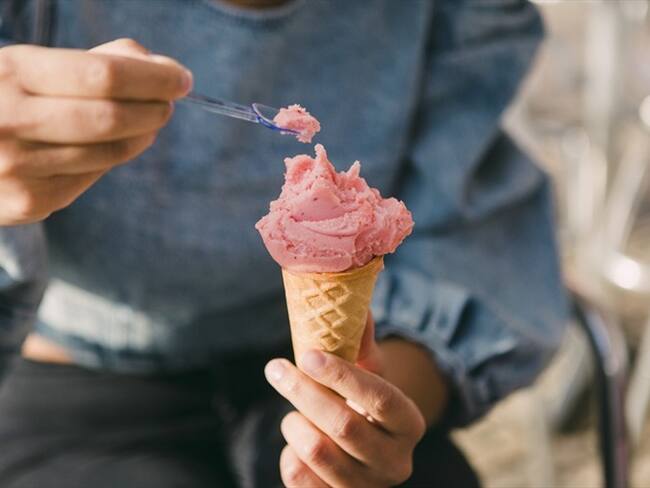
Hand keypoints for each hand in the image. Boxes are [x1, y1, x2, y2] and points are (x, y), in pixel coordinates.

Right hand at [0, 38, 191, 224]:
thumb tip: (157, 66)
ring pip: (109, 153)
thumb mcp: (27, 67)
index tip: (180, 79)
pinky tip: (109, 147)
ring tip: (147, 122)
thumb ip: (91, 63)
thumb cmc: (0, 101)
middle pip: (112, 118)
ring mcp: (18, 169)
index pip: (103, 75)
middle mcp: (10, 122)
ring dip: (141, 135)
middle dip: (154, 109)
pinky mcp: (28, 203)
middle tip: (168, 104)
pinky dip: (110, 159)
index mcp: (10, 74)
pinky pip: (91, 177)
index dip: (153, 78)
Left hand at [265, 321, 426, 486]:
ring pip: (317, 452)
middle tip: (275, 367)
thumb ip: (362, 343)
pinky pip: (298, 477)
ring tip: (292, 411)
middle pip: (343, 425)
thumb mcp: (371, 374)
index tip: (308, 353)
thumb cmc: (365, 404)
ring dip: (294, 422)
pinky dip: (288, 453)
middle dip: (303, 392)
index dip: (342, 376)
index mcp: (410, 424)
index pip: (380, 398)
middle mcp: (396, 462)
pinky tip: (296, 440)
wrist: (367, 453)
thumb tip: (355, 303)